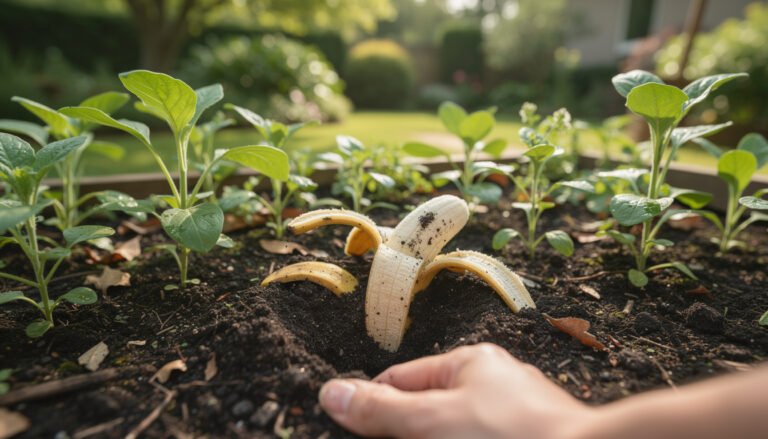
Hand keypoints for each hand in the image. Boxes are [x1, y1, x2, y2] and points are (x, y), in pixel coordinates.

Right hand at [318, 343, 592, 437]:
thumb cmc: (512, 437)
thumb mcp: (435, 422)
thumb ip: (384, 411)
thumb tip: (330, 393)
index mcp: (470, 363)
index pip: (402, 379)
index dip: (373, 405)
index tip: (349, 429)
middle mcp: (495, 383)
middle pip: (428, 407)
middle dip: (404, 428)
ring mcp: (515, 415)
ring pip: (456, 426)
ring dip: (431, 434)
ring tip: (421, 438)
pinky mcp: (530, 434)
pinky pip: (482, 432)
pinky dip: (465, 437)